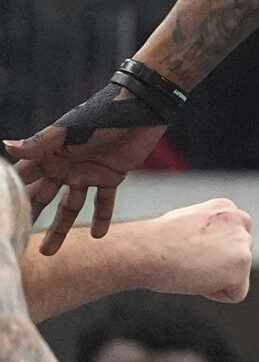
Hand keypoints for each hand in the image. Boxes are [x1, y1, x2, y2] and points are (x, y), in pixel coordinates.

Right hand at [7, 86, 168, 254]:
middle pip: (41, 198)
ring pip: (70, 206)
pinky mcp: (112, 176)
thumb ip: (40, 143)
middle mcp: (64, 166)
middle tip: (18, 244)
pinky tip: (98, 236)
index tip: (1, 220)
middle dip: (29, 218)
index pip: (22, 179)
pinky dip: (101, 218)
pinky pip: (103, 202)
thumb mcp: (70, 131)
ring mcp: (87, 172)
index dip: (10, 195)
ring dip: (60, 228)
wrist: (142, 108)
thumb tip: (6, 145)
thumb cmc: (102, 114)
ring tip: (49, 253)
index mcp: (49, 155)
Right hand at [129, 199, 254, 301]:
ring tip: (191, 267)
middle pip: (237, 257)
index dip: (207, 253)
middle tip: (188, 261)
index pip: (230, 240)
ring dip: (214, 279)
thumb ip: (206, 230)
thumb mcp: (185, 222)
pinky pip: (236, 293)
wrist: (148, 250)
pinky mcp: (241, 265)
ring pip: (236, 275)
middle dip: (216, 265)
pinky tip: (197, 279)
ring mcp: (243, 243)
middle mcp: (241, 221)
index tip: (187, 250)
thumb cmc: (155, 240)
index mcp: (226, 209)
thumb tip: (206, 244)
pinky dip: (216, 293)